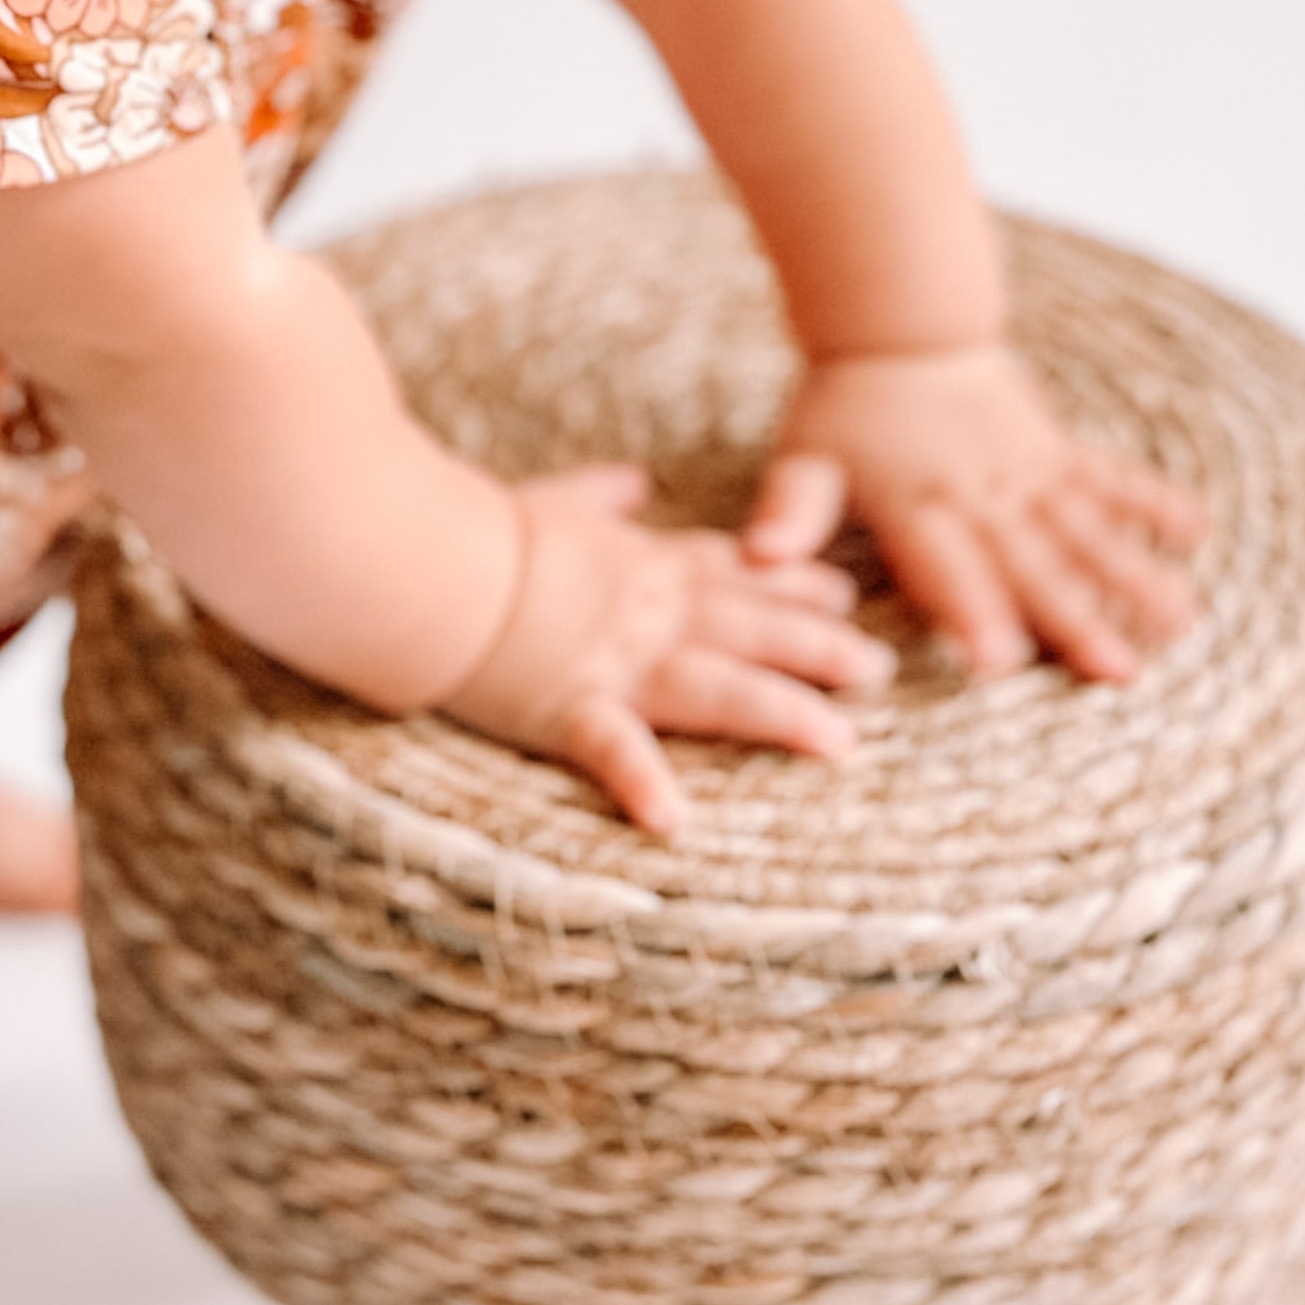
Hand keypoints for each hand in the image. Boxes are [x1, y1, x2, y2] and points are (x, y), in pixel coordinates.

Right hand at [445, 465, 894, 838]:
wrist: (424, 557)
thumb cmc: (479, 531)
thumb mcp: (552, 500)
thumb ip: (599, 494)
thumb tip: (631, 480)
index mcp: (641, 566)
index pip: (734, 573)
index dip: (793, 584)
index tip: (844, 590)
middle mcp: (646, 614)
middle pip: (750, 629)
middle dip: (819, 648)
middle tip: (880, 668)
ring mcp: (613, 663)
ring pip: (717, 687)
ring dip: (781, 713)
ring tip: (840, 741)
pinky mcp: (565, 708)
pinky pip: (610, 750)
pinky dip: (641, 785)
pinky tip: (676, 823)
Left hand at [749, 344, 1208, 682]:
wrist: (898, 325)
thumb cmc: (845, 405)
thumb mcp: (805, 456)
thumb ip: (789, 510)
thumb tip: (756, 559)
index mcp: (919, 505)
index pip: (947, 568)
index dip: (972, 613)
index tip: (999, 664)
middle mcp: (981, 495)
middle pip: (1032, 564)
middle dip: (1075, 619)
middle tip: (1116, 671)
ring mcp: (1026, 473)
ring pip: (1086, 531)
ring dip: (1132, 576)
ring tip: (1177, 621)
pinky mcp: (1053, 451)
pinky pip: (1108, 479)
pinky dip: (1151, 503)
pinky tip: (1196, 533)